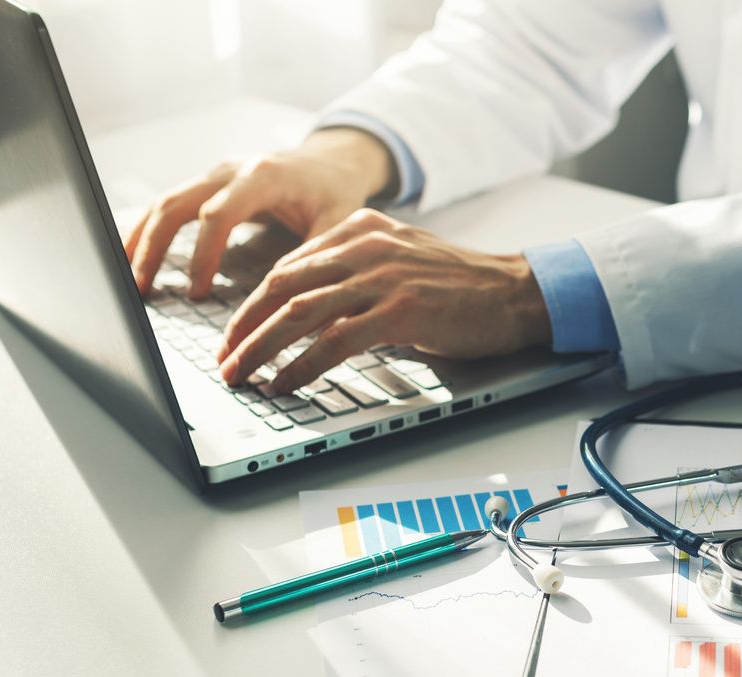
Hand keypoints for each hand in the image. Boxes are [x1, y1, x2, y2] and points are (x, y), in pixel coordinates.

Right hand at [125, 128, 395, 298]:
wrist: (332, 162)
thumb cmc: (335, 193)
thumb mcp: (339, 222)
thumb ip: (317, 254)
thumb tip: (292, 299)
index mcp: (263, 176)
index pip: (218, 214)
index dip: (204, 254)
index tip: (198, 292)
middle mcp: (231, 170)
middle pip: (176, 204)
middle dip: (153, 247)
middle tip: (140, 289)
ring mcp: (215, 175)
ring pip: (164, 202)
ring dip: (140, 239)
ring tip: (125, 279)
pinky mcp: (207, 185)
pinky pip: (168, 204)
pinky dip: (147, 230)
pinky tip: (132, 256)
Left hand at [216, 208, 552, 391]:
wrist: (517, 293)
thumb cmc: (464, 286)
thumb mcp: (403, 262)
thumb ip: (359, 273)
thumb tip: (312, 312)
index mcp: (362, 229)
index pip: (290, 265)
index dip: (255, 303)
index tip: (236, 333)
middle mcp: (366, 246)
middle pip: (283, 285)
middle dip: (244, 326)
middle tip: (224, 358)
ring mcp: (382, 277)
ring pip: (300, 312)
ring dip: (262, 348)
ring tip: (241, 375)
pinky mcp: (400, 311)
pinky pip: (334, 340)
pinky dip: (302, 365)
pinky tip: (286, 382)